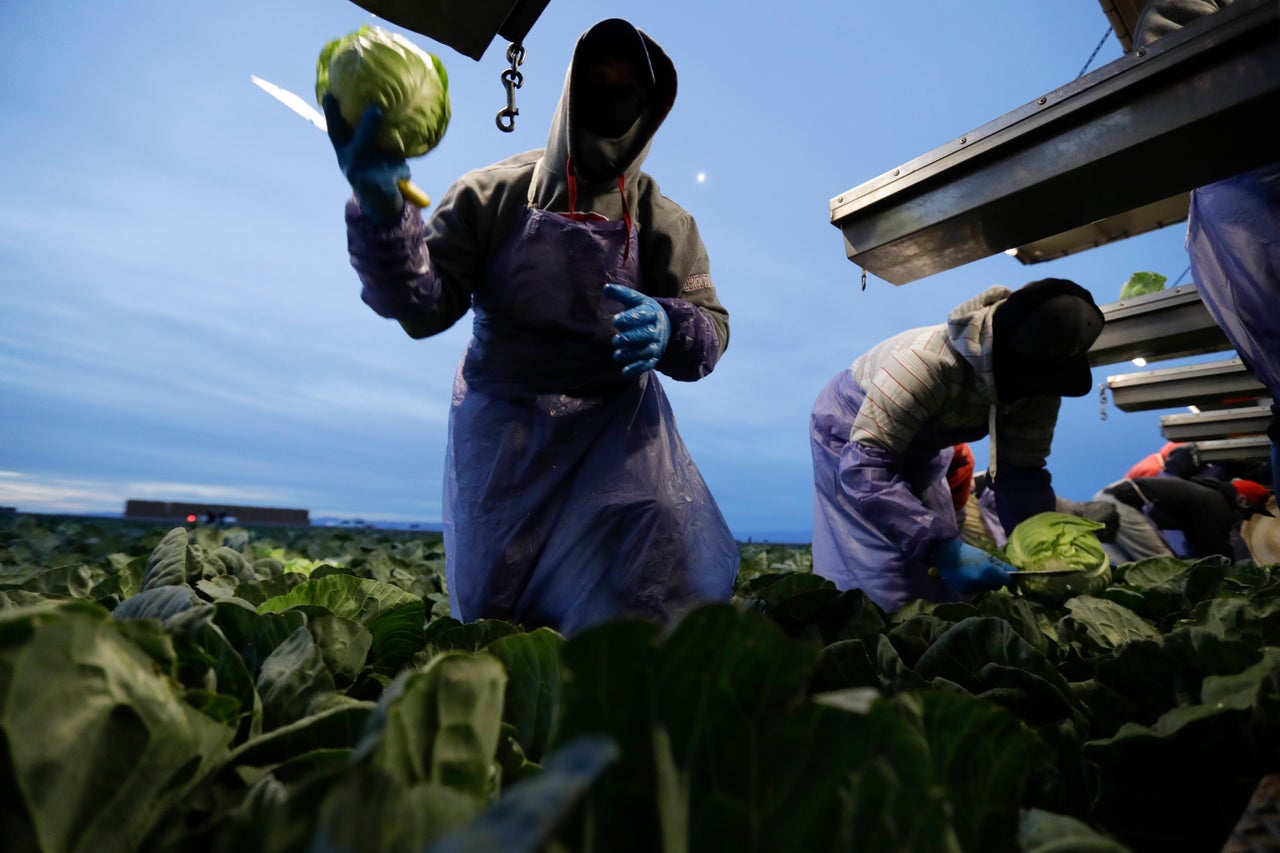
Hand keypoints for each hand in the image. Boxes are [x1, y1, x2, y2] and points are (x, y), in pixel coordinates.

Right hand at [323, 94, 408, 223]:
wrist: (379, 208)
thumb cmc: (375, 174)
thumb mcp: (367, 157)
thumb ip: (369, 140)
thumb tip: (382, 112)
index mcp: (344, 154)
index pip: (336, 132)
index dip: (332, 114)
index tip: (329, 94)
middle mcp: (349, 163)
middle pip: (359, 142)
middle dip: (368, 125)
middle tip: (376, 109)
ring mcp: (363, 175)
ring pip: (386, 156)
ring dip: (395, 157)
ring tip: (400, 158)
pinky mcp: (379, 185)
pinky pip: (399, 169)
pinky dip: (403, 171)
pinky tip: (401, 180)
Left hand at [605, 283, 669, 376]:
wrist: (665, 325)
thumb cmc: (645, 311)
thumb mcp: (636, 300)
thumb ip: (622, 294)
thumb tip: (605, 288)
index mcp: (652, 314)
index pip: (643, 315)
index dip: (630, 318)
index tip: (615, 320)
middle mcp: (656, 330)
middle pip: (646, 335)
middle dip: (631, 338)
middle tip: (616, 340)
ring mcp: (656, 345)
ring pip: (646, 351)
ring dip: (632, 354)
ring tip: (617, 355)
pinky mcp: (654, 358)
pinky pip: (647, 364)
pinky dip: (637, 369)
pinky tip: (624, 372)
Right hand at [929, 537, 1012, 594]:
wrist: (947, 554)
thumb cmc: (969, 553)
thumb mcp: (988, 556)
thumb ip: (1003, 565)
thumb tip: (1017, 572)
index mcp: (989, 571)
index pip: (1007, 580)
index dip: (1009, 578)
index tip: (1008, 576)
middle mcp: (982, 581)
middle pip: (997, 586)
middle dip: (996, 580)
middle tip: (989, 571)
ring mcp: (972, 588)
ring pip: (987, 589)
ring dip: (985, 584)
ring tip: (977, 573)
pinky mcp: (965, 591)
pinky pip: (977, 591)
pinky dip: (976, 586)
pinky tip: (969, 577)